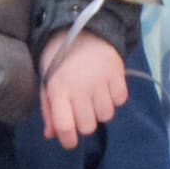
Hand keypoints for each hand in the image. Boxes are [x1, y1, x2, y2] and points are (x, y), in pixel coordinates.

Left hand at [39, 30, 128, 149]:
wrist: (83, 28)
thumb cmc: (61, 58)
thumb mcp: (48, 81)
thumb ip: (49, 109)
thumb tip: (51, 135)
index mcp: (58, 90)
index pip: (65, 127)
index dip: (68, 140)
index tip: (71, 140)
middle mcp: (79, 88)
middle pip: (88, 126)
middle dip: (85, 122)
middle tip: (83, 108)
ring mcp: (100, 81)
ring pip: (106, 115)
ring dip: (101, 109)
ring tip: (96, 95)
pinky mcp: (117, 73)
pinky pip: (121, 99)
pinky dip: (116, 97)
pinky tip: (108, 86)